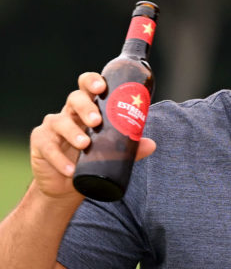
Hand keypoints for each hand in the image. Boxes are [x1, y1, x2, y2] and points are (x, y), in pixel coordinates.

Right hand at [29, 72, 156, 197]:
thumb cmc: (91, 160)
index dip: (92, 82)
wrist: (66, 186)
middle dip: (85, 107)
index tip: (102, 87)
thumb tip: (151, 144)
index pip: (87, 87)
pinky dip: (59, 159)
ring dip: (73, 133)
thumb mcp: (112, 153)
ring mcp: (52, 127)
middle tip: (97, 121)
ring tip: (85, 145)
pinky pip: (48, 148)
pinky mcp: (40, 143)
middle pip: (74, 99)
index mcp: (87, 109)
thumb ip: (130, 147)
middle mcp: (69, 113)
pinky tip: (70, 169)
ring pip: (59, 122)